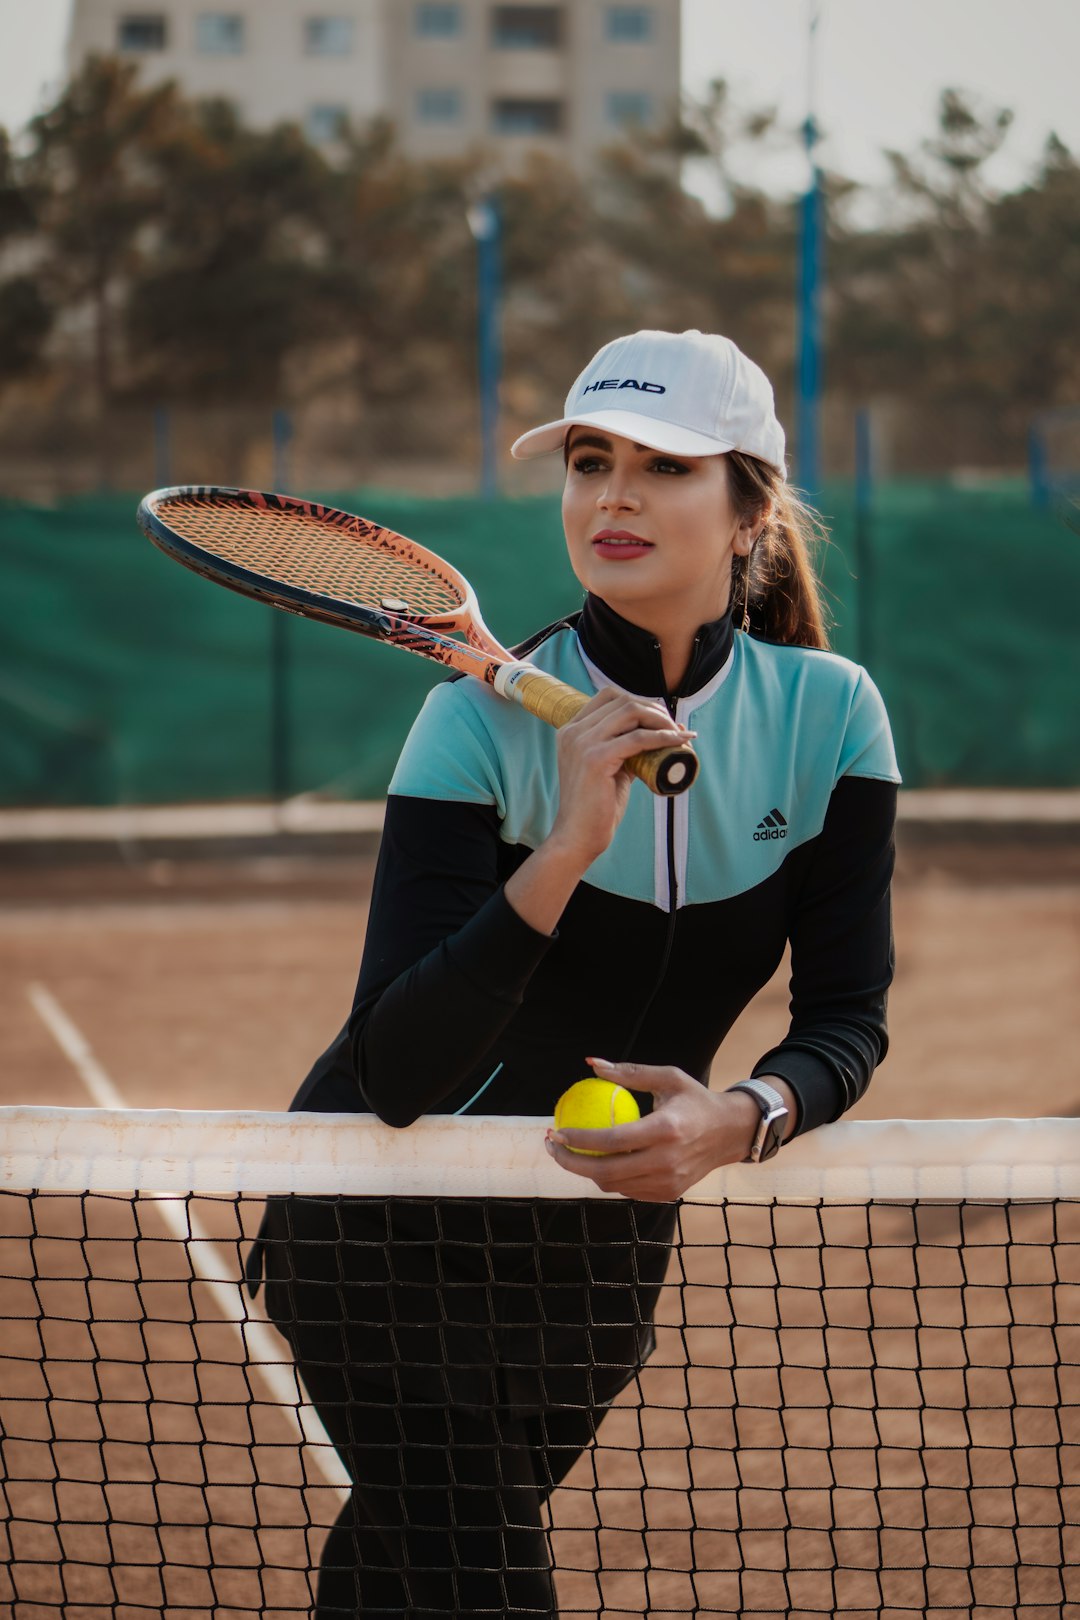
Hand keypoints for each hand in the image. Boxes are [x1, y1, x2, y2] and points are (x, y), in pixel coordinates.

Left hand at [544, 1058, 763, 1201]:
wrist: (732, 1133)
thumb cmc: (695, 1099)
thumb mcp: (667, 1077)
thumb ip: (630, 1073)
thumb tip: (592, 1063)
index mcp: (666, 1129)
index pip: (611, 1140)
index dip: (579, 1139)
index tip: (557, 1130)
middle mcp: (667, 1160)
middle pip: (606, 1171)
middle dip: (570, 1162)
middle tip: (553, 1145)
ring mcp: (668, 1182)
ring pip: (613, 1185)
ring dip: (586, 1171)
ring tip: (570, 1152)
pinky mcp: (669, 1193)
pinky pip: (628, 1190)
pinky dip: (609, 1177)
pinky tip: (597, 1160)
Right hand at [549, 689, 695, 866]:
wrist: (577, 836)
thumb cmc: (595, 807)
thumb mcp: (609, 768)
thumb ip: (626, 749)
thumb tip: (663, 732)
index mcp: (571, 730)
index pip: (608, 696)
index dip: (639, 702)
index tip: (660, 718)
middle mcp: (573, 731)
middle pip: (622, 701)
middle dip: (654, 710)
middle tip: (674, 727)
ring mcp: (582, 743)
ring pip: (631, 712)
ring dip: (661, 720)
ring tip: (678, 735)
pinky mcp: (596, 758)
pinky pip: (638, 738)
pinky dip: (663, 737)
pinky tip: (678, 742)